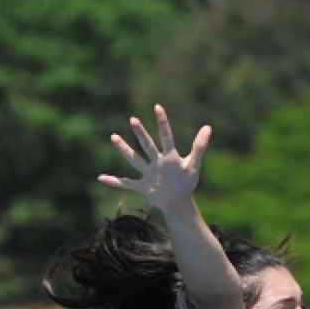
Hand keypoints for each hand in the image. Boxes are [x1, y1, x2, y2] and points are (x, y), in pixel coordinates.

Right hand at [97, 104, 211, 210]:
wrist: (178, 201)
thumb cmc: (187, 182)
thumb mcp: (194, 166)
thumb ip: (199, 147)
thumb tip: (208, 127)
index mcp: (170, 157)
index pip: (166, 137)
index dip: (163, 123)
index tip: (157, 107)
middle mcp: (156, 162)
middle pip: (148, 145)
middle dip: (141, 133)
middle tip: (133, 119)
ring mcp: (148, 173)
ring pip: (134, 159)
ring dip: (124, 150)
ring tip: (113, 136)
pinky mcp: (142, 186)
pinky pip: (126, 183)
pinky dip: (114, 182)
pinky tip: (101, 178)